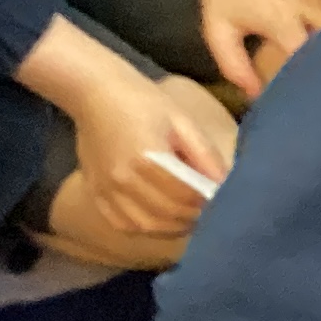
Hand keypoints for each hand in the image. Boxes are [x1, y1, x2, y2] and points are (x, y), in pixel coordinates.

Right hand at [74, 61, 235, 240]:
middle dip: (194, 216)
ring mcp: (106, 189)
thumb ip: (204, 155)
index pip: (186, 196)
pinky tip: (161, 218)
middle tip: (211, 210)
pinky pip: (122, 224)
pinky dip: (145, 227)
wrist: (95, 93)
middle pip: (168, 214)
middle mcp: (124, 180)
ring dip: (172, 226)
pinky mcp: (94, 192)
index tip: (223, 199)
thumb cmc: (143, 101)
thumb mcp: (181, 121)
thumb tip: (225, 183)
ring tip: (190, 216)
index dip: (208, 202)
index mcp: (148, 158)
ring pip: (146, 225)